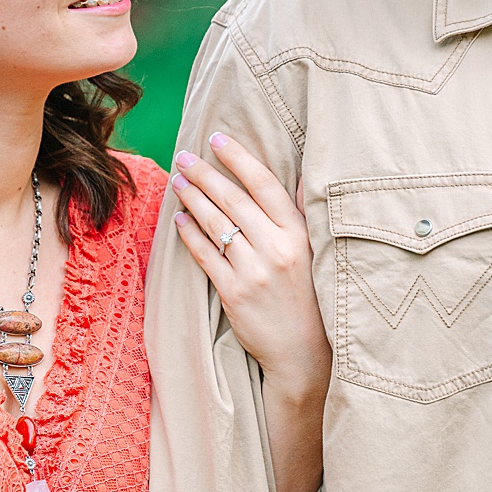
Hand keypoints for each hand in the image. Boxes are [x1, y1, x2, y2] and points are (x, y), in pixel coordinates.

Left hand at [169, 133, 330, 394]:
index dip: (239, 158)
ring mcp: (254, 271)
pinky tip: (179, 219)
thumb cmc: (308, 298)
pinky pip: (205, 255)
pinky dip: (190, 235)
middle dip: (205, 174)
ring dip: (192, 198)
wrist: (304, 353)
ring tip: (177, 181)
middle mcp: (277, 249)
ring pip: (216, 224)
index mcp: (299, 234)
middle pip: (234, 200)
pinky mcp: (234, 293)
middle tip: (184, 155)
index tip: (217, 138)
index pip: (265, 185)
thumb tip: (294, 178)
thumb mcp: (314, 253)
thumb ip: (299, 217)